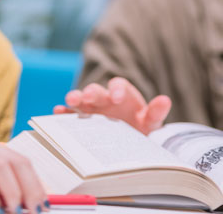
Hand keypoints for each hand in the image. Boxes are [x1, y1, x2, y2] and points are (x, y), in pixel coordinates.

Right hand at [53, 77, 171, 134]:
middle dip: (92, 92)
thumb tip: (165, 100)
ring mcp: (91, 107)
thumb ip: (156, 112)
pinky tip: (57, 112)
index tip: (116, 98)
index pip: (119, 85)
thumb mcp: (150, 121)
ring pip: (81, 98)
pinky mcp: (81, 117)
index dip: (116, 89)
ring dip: (75, 98)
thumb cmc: (140, 126)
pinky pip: (70, 113)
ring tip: (70, 101)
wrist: (130, 138)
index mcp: (122, 94)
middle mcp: (104, 97)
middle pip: (97, 90)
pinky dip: (64, 112)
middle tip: (89, 97)